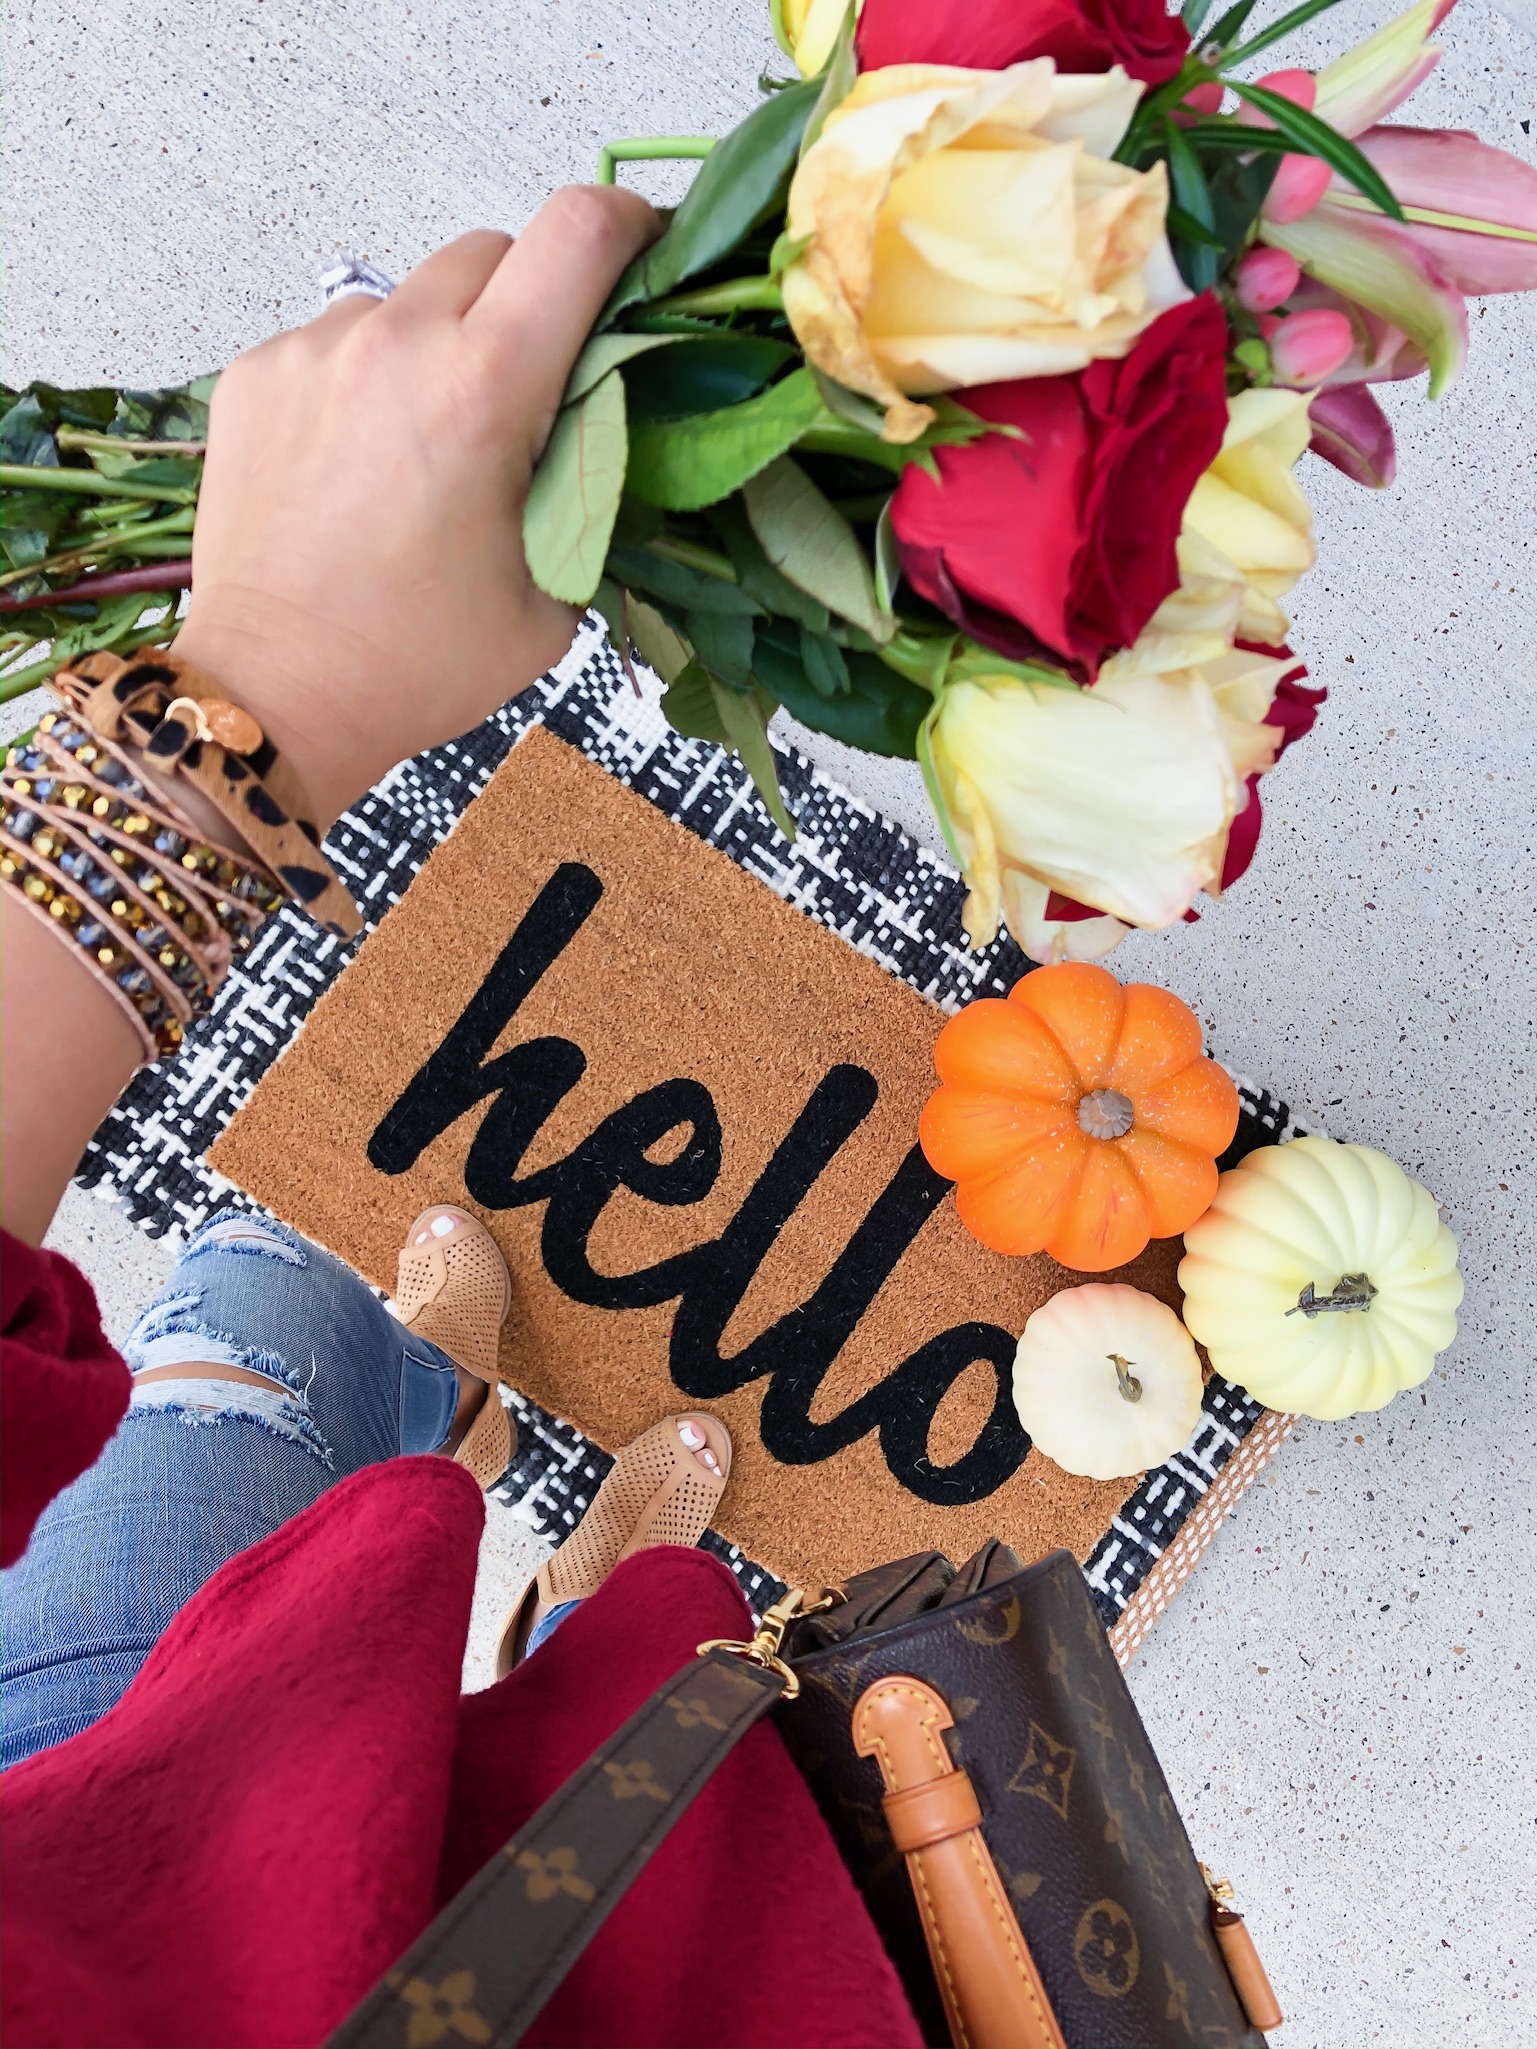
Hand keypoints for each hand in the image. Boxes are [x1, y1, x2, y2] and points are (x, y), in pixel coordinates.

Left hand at [173, 189, 657, 828]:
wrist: (277, 698)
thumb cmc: (419, 665)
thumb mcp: (554, 595)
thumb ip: (590, 490)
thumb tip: (605, 429)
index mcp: (485, 389)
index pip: (576, 231)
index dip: (625, 225)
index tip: (642, 252)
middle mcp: (397, 344)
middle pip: (495, 250)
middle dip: (532, 299)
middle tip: (535, 386)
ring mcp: (315, 350)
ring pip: (412, 298)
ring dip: (443, 343)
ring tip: (434, 443)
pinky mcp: (257, 373)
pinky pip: (339, 339)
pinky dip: (370, 380)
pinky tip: (365, 464)